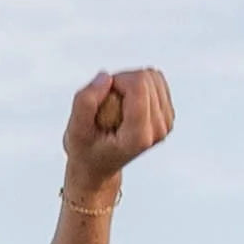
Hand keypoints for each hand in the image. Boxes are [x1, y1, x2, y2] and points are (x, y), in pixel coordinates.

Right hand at [63, 67, 174, 204]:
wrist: (98, 166)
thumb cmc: (86, 150)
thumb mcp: (76, 130)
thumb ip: (86, 102)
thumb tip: (106, 77)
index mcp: (139, 136)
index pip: (139, 85)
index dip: (117, 80)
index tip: (102, 97)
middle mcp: (158, 130)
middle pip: (147, 78)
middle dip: (122, 83)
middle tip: (106, 106)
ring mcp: (166, 124)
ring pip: (153, 77)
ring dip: (129, 84)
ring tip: (115, 107)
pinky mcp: (168, 115)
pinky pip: (156, 82)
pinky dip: (137, 87)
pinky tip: (125, 105)